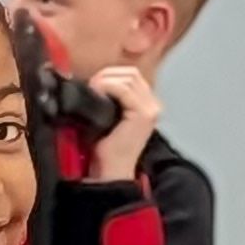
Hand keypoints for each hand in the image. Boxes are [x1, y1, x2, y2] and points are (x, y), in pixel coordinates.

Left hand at [88, 65, 159, 181]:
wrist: (110, 171)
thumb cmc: (106, 148)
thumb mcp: (108, 116)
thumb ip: (109, 98)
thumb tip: (94, 79)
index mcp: (146, 105)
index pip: (131, 76)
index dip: (111, 75)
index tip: (93, 84)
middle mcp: (153, 105)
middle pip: (132, 74)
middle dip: (109, 75)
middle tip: (92, 86)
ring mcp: (151, 109)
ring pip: (129, 78)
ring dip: (107, 80)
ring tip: (93, 91)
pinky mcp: (144, 114)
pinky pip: (125, 89)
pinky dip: (108, 86)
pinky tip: (97, 93)